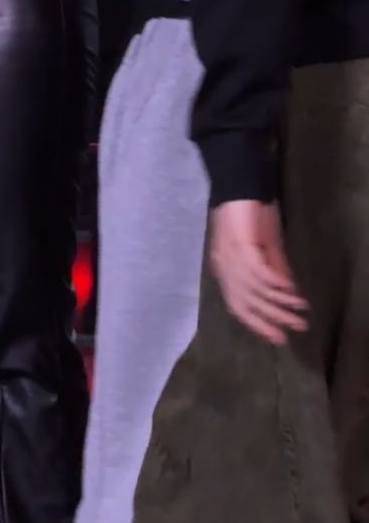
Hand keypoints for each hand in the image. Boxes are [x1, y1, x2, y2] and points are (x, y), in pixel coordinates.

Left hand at [208, 200, 308, 343]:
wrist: (241, 185)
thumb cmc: (250, 213)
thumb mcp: (264, 244)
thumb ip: (272, 267)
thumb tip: (285, 292)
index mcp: (224, 269)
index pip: (238, 305)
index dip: (257, 324)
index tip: (277, 337)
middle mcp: (223, 267)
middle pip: (246, 302)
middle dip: (272, 318)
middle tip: (295, 329)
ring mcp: (228, 258)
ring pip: (254, 291)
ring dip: (279, 303)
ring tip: (299, 312)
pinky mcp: (239, 246)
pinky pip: (258, 273)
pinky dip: (275, 284)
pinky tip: (291, 291)